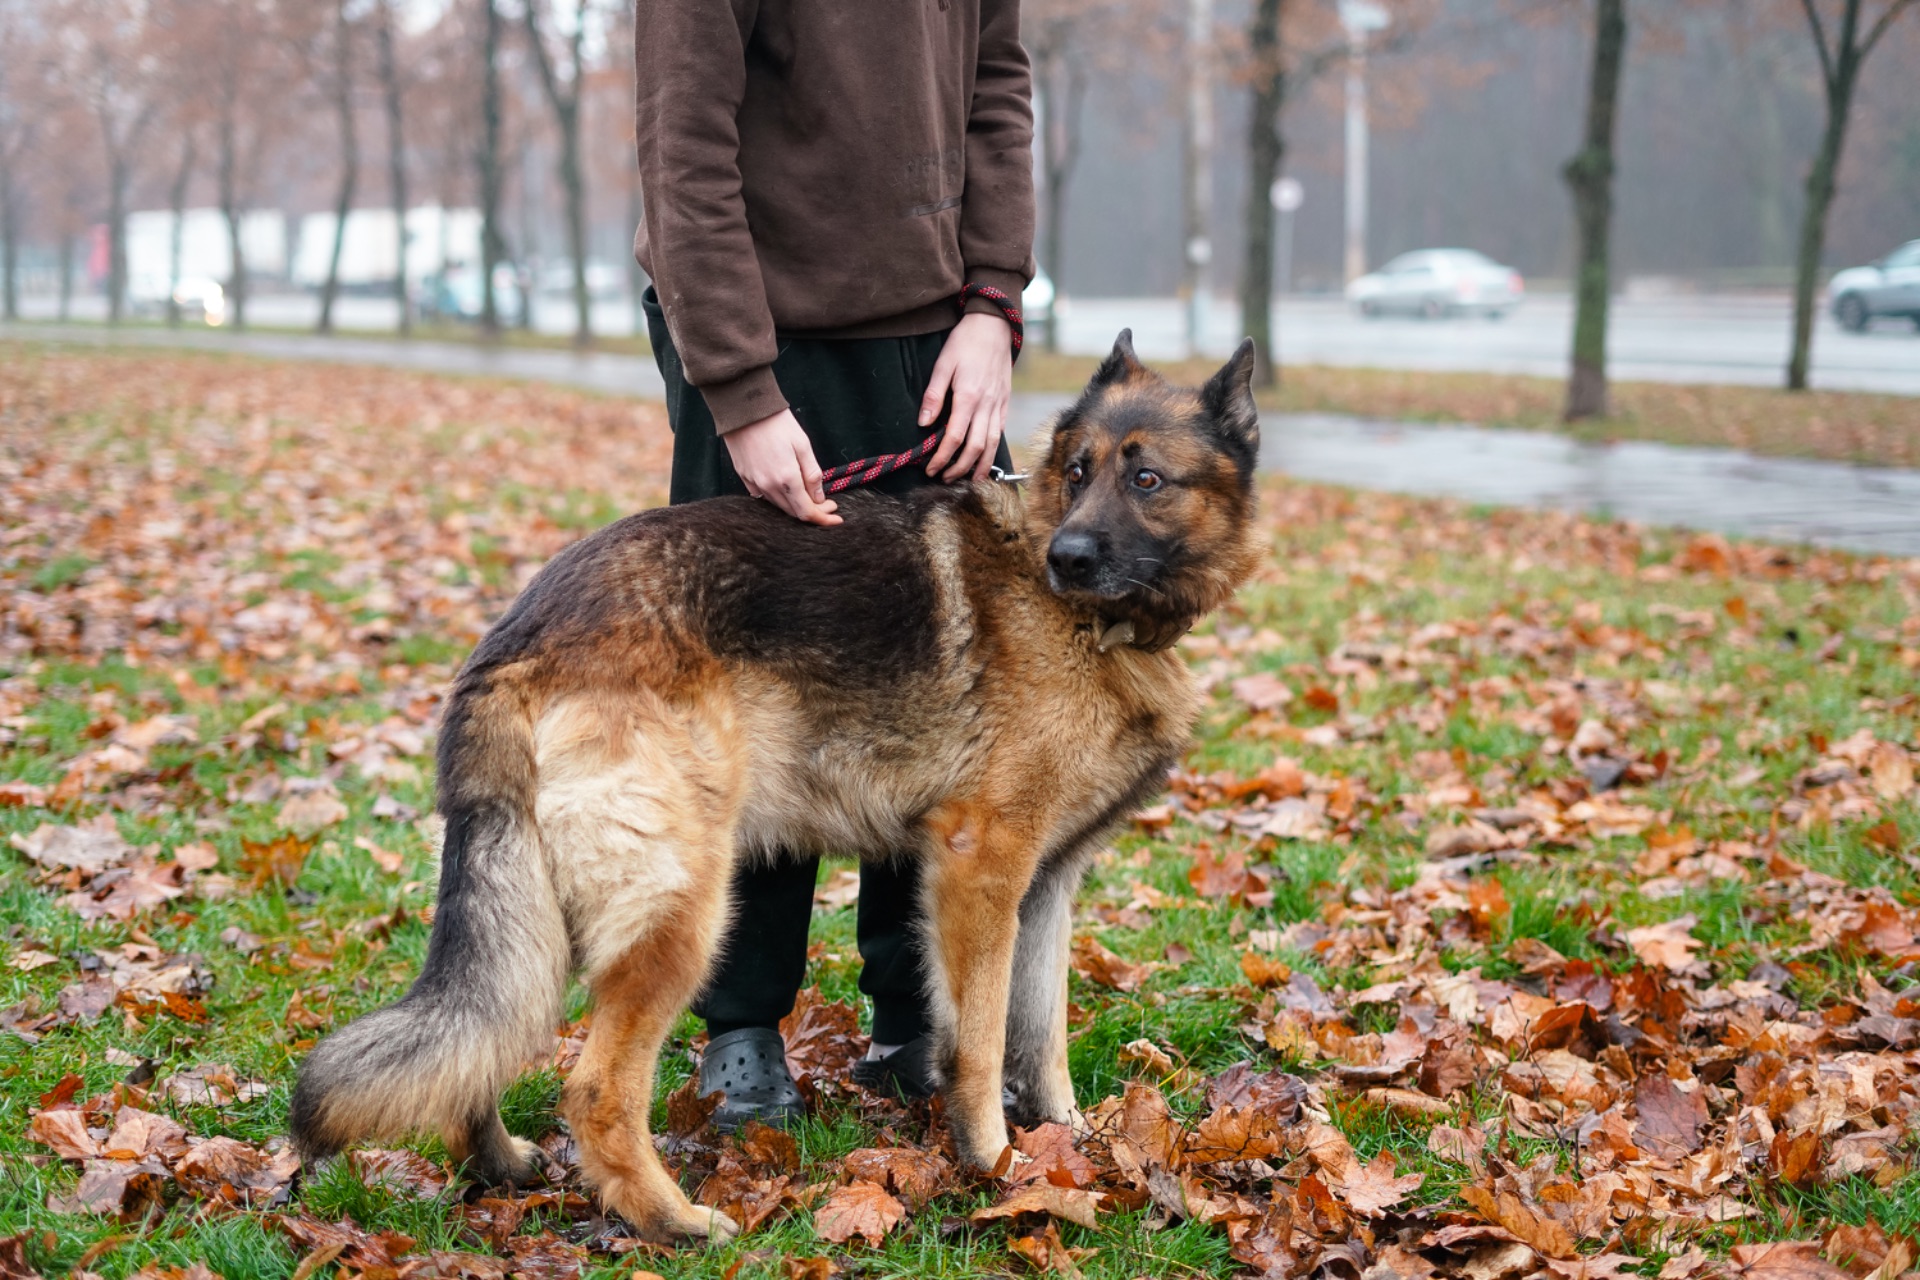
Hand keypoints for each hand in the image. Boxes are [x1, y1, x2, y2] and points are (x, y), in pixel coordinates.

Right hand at [723, 408, 841, 525]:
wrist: (744, 409)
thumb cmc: (776, 423)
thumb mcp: (803, 445)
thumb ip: (812, 475)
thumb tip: (819, 498)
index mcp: (787, 479)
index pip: (807, 512)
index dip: (823, 518)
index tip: (836, 516)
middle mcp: (769, 486)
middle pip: (793, 513)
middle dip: (813, 512)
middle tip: (826, 503)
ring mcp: (754, 483)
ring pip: (779, 506)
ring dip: (796, 506)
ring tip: (809, 495)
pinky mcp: (744, 478)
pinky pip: (763, 497)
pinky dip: (778, 498)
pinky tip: (786, 489)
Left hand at [921, 312, 1012, 482]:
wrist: (993, 325)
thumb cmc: (965, 342)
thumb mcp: (943, 364)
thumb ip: (933, 396)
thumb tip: (924, 423)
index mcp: (968, 396)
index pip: (955, 437)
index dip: (942, 457)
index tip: (931, 468)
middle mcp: (986, 404)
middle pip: (975, 447)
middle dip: (960, 468)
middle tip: (946, 478)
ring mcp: (999, 404)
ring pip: (992, 443)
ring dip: (981, 466)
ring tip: (971, 480)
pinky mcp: (1005, 402)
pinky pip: (1001, 431)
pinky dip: (993, 449)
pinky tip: (985, 457)